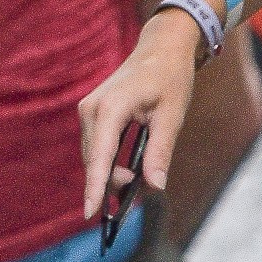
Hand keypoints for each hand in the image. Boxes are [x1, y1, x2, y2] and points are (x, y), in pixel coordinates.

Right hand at [79, 11, 200, 220]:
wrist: (161, 48)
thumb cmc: (170, 78)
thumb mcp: (172, 116)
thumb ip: (161, 152)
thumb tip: (155, 186)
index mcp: (110, 109)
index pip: (100, 157)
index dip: (95, 187)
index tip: (90, 213)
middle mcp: (92, 109)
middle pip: (95, 160)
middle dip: (110, 184)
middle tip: (134, 197)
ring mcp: (89, 110)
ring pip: (95, 155)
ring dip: (110, 173)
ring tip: (134, 183)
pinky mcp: (92, 113)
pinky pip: (97, 146)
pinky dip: (108, 162)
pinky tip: (125, 173)